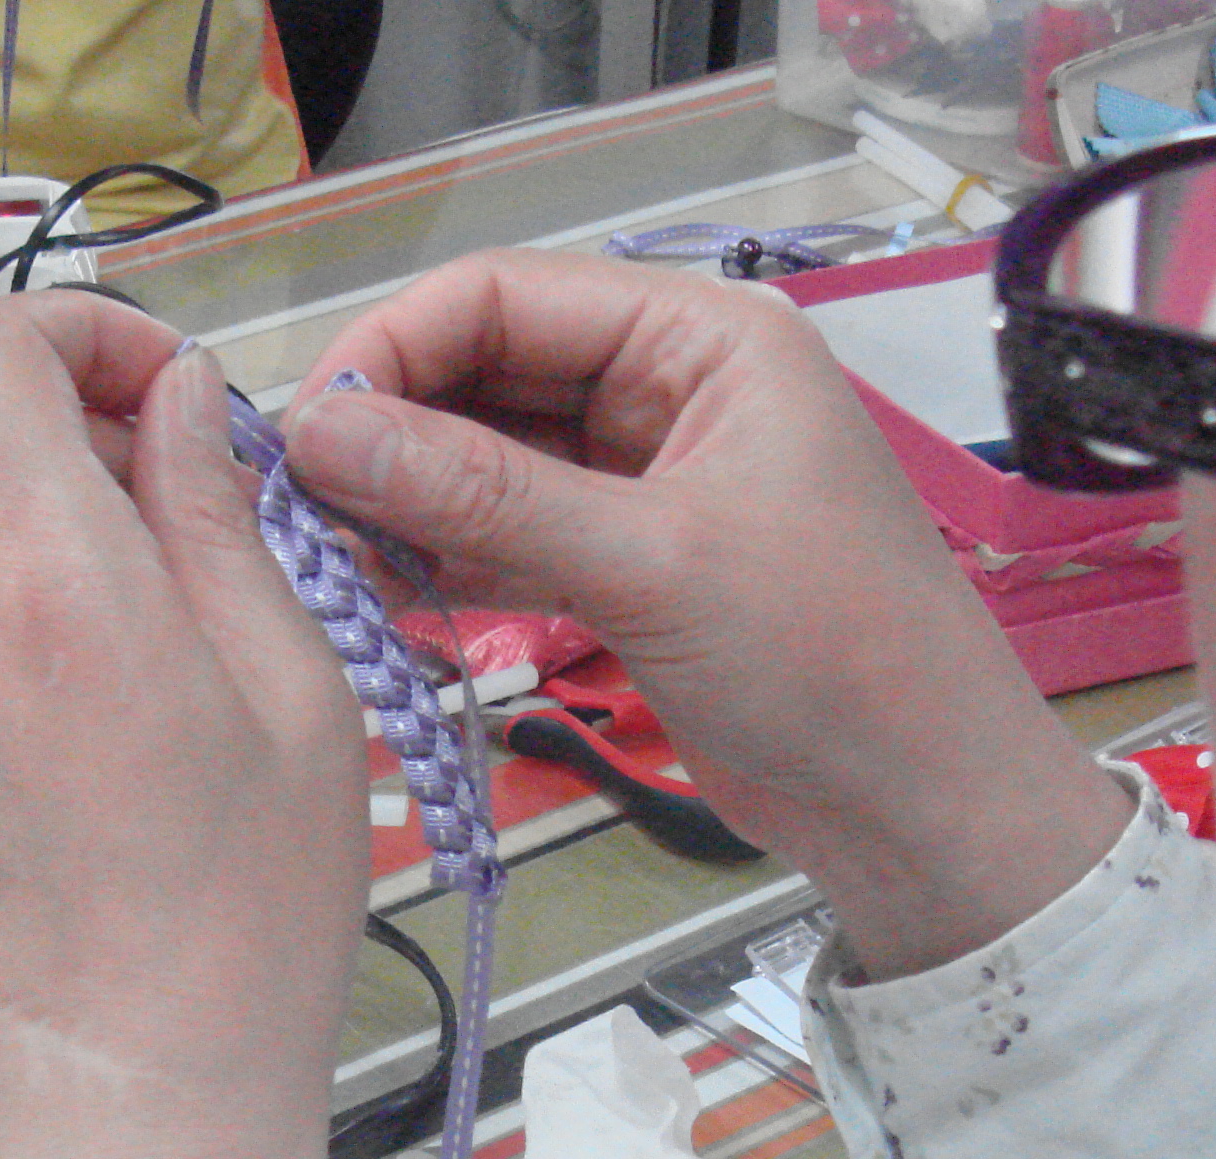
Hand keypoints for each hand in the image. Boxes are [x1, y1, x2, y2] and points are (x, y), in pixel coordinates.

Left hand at [0, 294, 368, 1158]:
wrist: (131, 1121)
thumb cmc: (244, 927)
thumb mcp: (296, 697)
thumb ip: (219, 520)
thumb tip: (176, 404)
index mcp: (50, 578)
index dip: (68, 333)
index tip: (147, 393)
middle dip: (89, 491)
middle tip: (197, 584)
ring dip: (46, 593)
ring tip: (143, 717)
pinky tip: (77, 782)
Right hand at [287, 249, 1129, 976]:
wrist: (919, 806)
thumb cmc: (827, 659)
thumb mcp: (648, 564)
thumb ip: (480, 495)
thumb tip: (321, 433)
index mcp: (703, 339)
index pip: (505, 295)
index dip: (394, 351)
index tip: (306, 434)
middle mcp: (670, 390)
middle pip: (486, 373)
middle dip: (391, 432)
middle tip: (297, 511)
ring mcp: (646, 483)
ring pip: (488, 462)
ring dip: (406, 505)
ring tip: (325, 562)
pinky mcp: (629, 569)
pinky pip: (509, 537)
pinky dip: (446, 563)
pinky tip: (380, 596)